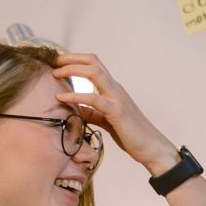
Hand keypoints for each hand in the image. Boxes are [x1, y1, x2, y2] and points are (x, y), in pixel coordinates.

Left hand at [50, 51, 174, 173]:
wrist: (151, 147)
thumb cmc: (132, 135)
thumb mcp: (107, 120)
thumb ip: (93, 113)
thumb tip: (76, 109)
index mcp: (113, 89)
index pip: (94, 65)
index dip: (75, 60)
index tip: (58, 63)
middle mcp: (115, 88)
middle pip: (93, 61)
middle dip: (71, 58)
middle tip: (53, 61)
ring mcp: (117, 98)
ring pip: (94, 72)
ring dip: (72, 69)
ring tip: (55, 74)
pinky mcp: (116, 111)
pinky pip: (93, 98)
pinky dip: (75, 95)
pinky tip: (61, 97)